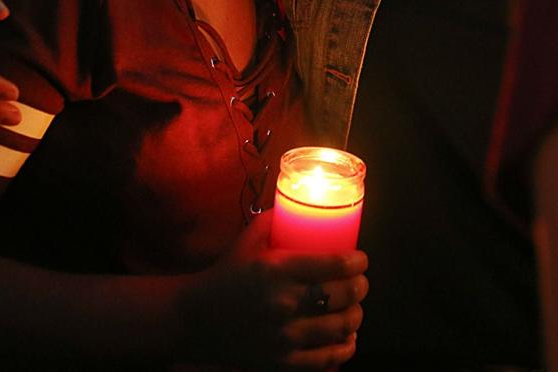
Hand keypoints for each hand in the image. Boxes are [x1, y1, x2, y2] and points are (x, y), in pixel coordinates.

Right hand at [179, 210, 367, 368]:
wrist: (196, 319)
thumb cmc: (228, 273)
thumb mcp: (249, 239)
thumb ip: (277, 218)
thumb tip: (306, 201)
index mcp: (277, 268)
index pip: (335, 264)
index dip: (358, 262)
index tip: (360, 260)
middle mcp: (283, 302)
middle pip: (344, 295)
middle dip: (361, 287)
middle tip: (360, 283)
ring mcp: (284, 336)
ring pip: (341, 327)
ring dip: (356, 316)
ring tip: (355, 309)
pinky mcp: (281, 362)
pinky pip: (327, 359)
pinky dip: (344, 348)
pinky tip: (347, 338)